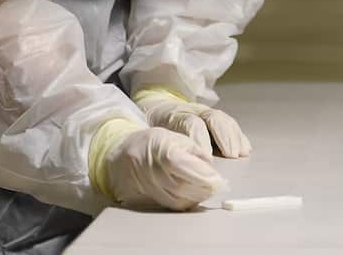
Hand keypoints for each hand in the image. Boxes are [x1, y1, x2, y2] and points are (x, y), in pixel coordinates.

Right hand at [90, 122, 224, 210]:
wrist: (122, 156)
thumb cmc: (150, 143)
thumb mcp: (174, 137)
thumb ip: (195, 150)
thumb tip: (210, 166)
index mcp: (165, 154)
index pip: (191, 170)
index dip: (208, 177)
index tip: (220, 179)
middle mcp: (157, 175)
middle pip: (188, 189)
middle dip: (206, 189)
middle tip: (218, 185)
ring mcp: (152, 190)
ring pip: (181, 200)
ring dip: (198, 197)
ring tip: (207, 189)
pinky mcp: (149, 200)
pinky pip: (172, 205)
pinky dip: (187, 202)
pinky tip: (193, 194)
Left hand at [134, 88, 252, 158]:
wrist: (153, 110)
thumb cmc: (153, 133)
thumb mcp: (151, 139)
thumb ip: (164, 151)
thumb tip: (177, 172)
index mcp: (172, 116)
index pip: (190, 123)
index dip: (201, 139)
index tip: (207, 159)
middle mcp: (191, 111)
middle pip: (211, 117)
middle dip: (223, 136)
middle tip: (231, 156)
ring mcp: (204, 112)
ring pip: (222, 118)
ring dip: (233, 136)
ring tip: (240, 154)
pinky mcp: (213, 118)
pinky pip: (229, 123)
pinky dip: (238, 136)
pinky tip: (244, 149)